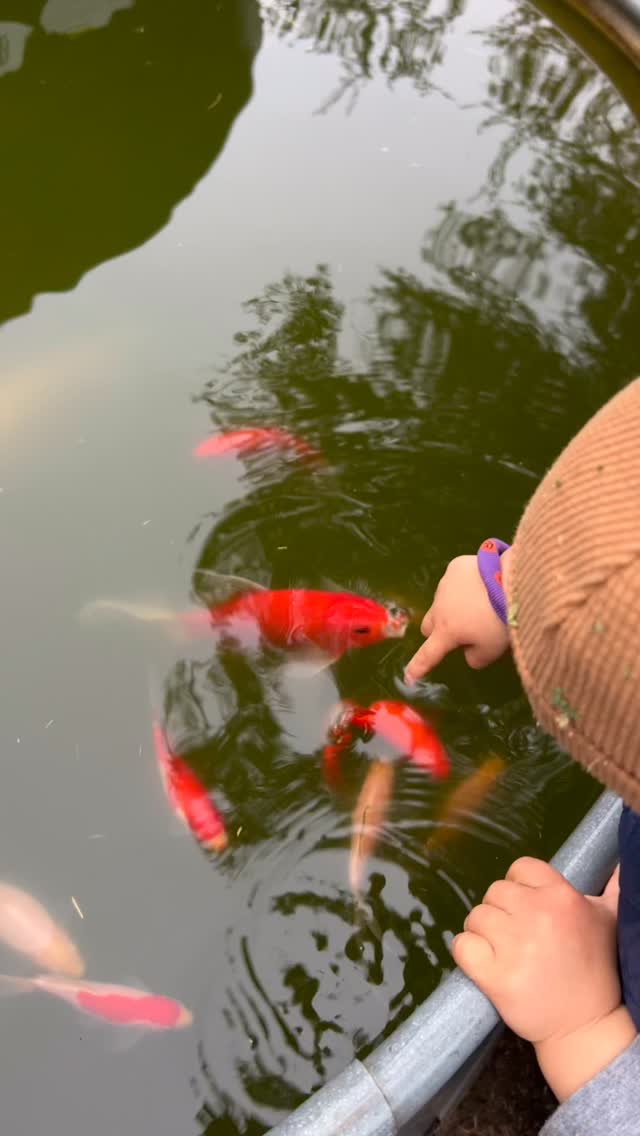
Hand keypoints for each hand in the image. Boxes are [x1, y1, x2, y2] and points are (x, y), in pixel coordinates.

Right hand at [404, 552, 511, 684]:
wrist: (510, 579)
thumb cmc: (500, 620)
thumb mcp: (492, 650)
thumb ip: (475, 658)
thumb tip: (467, 652)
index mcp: (447, 632)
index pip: (427, 654)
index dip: (417, 667)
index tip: (408, 677)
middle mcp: (439, 608)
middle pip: (428, 625)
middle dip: (438, 631)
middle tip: (460, 631)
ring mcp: (444, 585)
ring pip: (442, 602)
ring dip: (453, 607)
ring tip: (480, 603)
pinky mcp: (455, 567)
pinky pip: (454, 581)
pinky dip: (463, 586)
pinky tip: (482, 584)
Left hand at [453, 857, 635, 1100]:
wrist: (585, 1026)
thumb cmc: (596, 969)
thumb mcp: (608, 920)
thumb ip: (612, 886)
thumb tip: (620, 861)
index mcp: (562, 896)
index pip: (520, 868)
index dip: (520, 887)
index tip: (528, 909)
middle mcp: (537, 915)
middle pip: (494, 892)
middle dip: (501, 912)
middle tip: (516, 937)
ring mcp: (515, 946)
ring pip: (475, 918)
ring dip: (483, 933)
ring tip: (503, 952)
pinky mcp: (495, 976)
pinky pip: (461, 946)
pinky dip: (467, 954)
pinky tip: (485, 964)